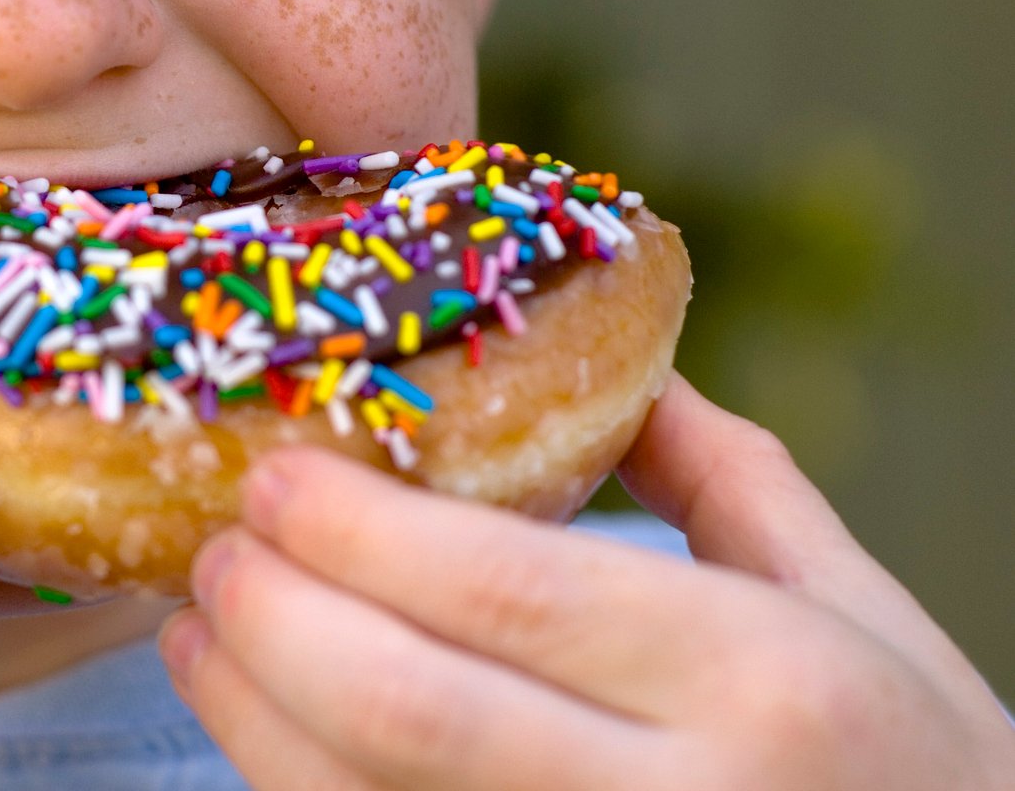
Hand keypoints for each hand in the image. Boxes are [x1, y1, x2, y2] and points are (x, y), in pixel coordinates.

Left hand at [160, 374, 1014, 788]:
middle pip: (404, 708)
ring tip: (197, 630)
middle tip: (215, 545)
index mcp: (756, 679)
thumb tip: (605, 361)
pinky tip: (259, 733)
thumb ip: (720, 476)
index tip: (273, 474)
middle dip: (274, 619)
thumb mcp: (852, 604)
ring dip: (248, 716)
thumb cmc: (913, 764)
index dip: (356, 532)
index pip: (504, 590)